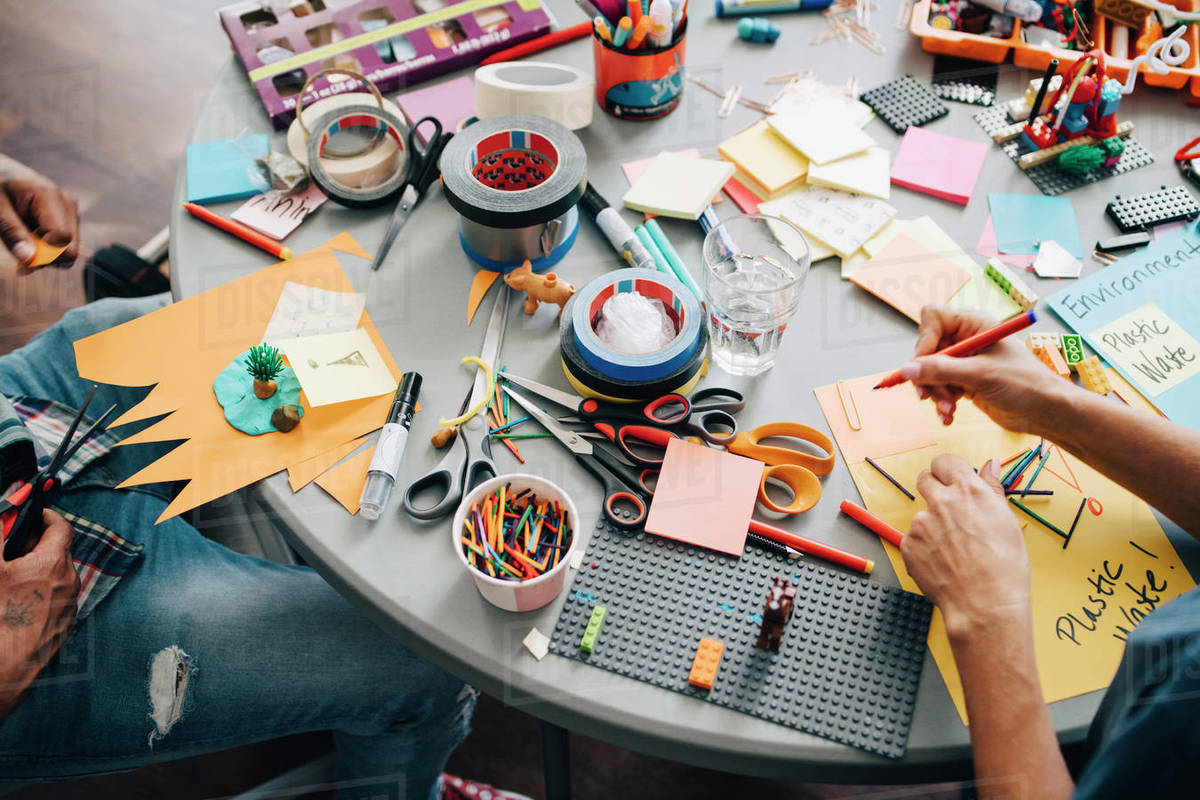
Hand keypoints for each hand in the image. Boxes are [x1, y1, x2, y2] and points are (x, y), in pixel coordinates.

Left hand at [0, 157, 78, 269]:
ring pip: (70, 250)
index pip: (62, 239)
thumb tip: (28, 259)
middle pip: (71, 249)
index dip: (44, 256)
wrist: (2, 172)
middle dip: (47, 258)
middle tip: (21, 255)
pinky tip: (31, 240)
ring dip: (46, 255)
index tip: (22, 263)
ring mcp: (71, 210)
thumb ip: (12, 233)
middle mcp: (68, 203)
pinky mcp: (69, 217)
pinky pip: (66, 245)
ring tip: (23, 243)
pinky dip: (48, 250)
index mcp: (50, 196)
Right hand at [0, 510, 78, 718]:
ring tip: (11, 579)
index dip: (46, 516)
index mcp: (53, 563)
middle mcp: (69, 583)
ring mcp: (69, 607)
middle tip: (12, 550)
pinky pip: (56, 600)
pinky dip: (40, 593)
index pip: (61, 526)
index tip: (32, 515)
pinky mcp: (63, 627)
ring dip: (38, 570)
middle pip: (58, 551)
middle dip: (36, 545)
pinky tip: (16, 604)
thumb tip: (2, 519)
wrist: (2, 668)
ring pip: (57, 577)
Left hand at [901, 455, 1030, 638]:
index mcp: (968, 491)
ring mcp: (921, 523)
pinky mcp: (908, 545)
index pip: (945, 462)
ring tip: (956, 551)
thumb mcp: (1007, 522)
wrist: (985, 604)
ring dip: (933, 526)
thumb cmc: (1004, 568)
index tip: (953, 479)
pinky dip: (925, 549)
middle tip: (949, 509)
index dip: (948, 471)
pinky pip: (914, 540)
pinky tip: (944, 564)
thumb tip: (990, 465)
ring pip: (922, 516)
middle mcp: (941, 502)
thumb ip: (992, 489)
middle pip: (925, 479)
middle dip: (934, 488)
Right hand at [902, 306, 1070, 433]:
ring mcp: (966, 361)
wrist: (1047, 412)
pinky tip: (950, 415)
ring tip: (948, 409)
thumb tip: (907, 369)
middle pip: (927, 349)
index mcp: (974, 325)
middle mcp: (967, 339)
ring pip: (931, 372)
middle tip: (929, 396)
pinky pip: (941, 388)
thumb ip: (942, 371)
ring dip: (935, 393)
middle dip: (928, 376)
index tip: (923, 364)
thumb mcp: (981, 375)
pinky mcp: (966, 381)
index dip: (924, 340)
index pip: (933, 318)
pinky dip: (942, 403)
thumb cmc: (1025, 384)